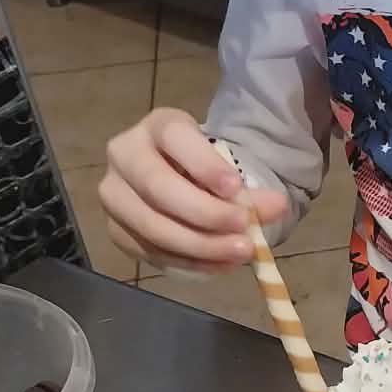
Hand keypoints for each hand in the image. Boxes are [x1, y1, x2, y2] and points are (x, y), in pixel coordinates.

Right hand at [100, 109, 286, 269]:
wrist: (181, 183)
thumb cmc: (206, 170)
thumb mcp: (229, 170)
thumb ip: (250, 190)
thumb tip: (276, 207)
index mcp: (158, 126)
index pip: (175, 138)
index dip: (204, 165)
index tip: (236, 188)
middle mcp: (125, 155)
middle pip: (157, 187)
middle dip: (204, 213)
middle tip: (243, 229)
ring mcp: (115, 195)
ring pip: (151, 225)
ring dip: (199, 245)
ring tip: (238, 253)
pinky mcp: (115, 229)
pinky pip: (149, 251)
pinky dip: (188, 262)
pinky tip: (219, 265)